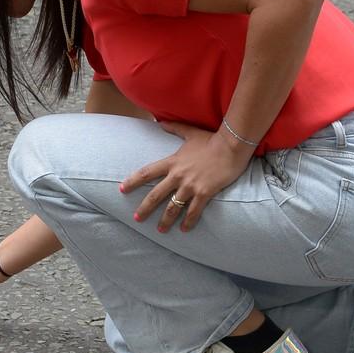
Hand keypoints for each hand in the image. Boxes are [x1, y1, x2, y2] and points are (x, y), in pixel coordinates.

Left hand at [120, 121, 253, 232]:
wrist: (231, 146)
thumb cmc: (212, 140)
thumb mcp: (190, 133)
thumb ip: (175, 128)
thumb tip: (160, 122)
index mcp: (172, 162)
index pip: (147, 173)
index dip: (133, 181)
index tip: (122, 189)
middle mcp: (177, 176)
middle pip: (155, 195)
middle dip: (144, 209)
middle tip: (136, 218)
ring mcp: (190, 186)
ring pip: (173, 207)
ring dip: (165, 220)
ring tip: (160, 230)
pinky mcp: (204, 193)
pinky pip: (193, 211)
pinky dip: (188, 222)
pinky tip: (184, 229)